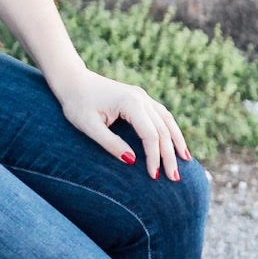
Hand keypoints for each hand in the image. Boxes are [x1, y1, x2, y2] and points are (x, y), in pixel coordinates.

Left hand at [57, 68, 190, 180]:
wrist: (72, 80)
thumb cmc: (77, 104)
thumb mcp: (88, 126)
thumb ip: (110, 143)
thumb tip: (132, 160)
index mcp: (130, 103)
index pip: (151, 134)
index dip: (154, 157)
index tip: (154, 176)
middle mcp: (141, 97)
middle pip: (163, 129)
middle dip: (169, 155)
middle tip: (175, 178)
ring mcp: (142, 96)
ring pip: (167, 120)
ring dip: (176, 141)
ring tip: (185, 161)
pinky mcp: (139, 98)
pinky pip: (161, 115)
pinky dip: (170, 129)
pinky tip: (175, 142)